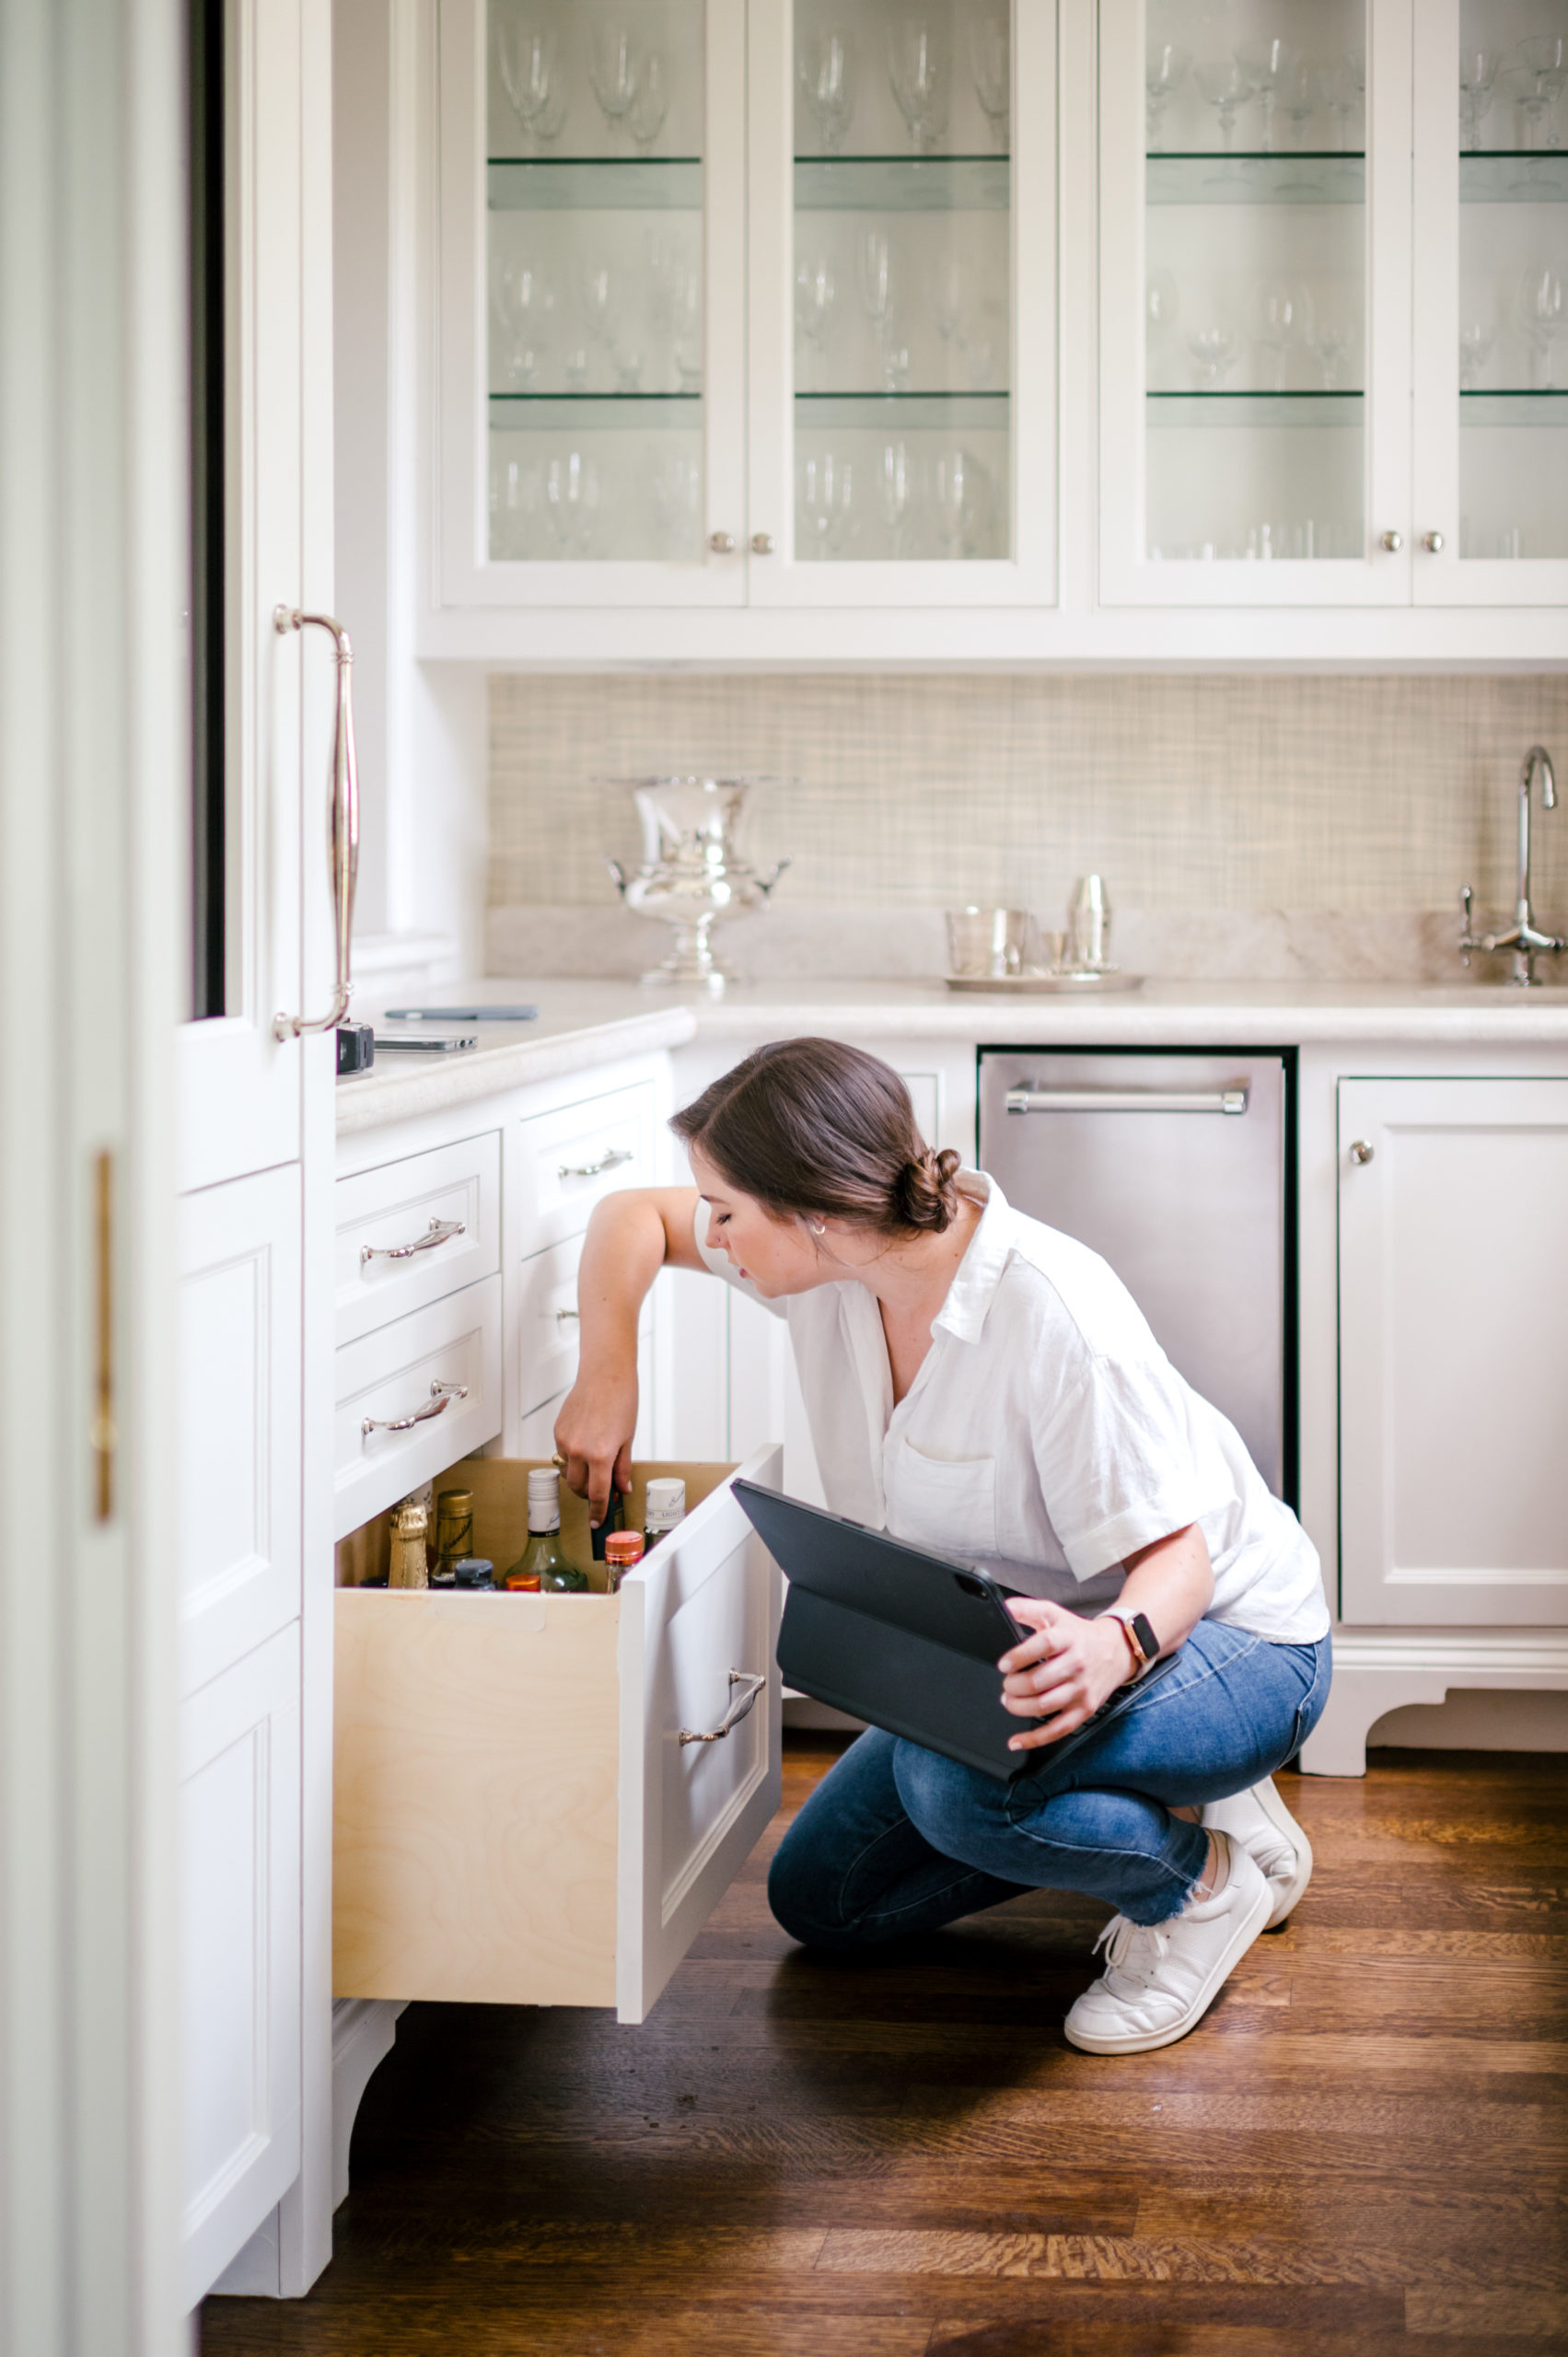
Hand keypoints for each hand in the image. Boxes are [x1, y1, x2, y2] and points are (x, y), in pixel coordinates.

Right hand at [553, 1365, 637, 1525]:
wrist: (605, 1375)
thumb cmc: (621, 1401)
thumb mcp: (628, 1439)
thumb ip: (622, 1468)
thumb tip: (621, 1488)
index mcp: (600, 1455)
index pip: (597, 1495)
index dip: (598, 1512)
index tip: (597, 1522)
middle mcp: (579, 1451)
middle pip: (578, 1488)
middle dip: (589, 1494)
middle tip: (601, 1489)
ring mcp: (565, 1441)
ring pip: (567, 1473)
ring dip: (579, 1477)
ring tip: (594, 1465)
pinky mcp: (558, 1431)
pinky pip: (562, 1454)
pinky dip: (573, 1457)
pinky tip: (586, 1444)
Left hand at [997, 1600, 1132, 1753]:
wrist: (1116, 1651)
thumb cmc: (1078, 1635)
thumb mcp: (1054, 1614)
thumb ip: (1027, 1609)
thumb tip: (1004, 1608)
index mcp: (1068, 1638)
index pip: (1044, 1645)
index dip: (1020, 1655)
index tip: (1003, 1663)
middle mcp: (1077, 1664)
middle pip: (1039, 1681)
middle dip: (1013, 1686)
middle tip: (1006, 1684)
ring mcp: (1082, 1689)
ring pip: (1044, 1705)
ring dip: (1019, 1707)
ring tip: (1009, 1700)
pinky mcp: (1085, 1709)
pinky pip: (1057, 1729)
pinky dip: (1034, 1738)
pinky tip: (1017, 1740)